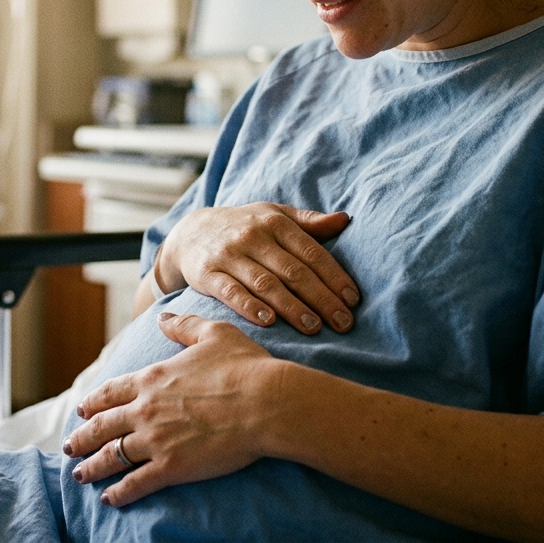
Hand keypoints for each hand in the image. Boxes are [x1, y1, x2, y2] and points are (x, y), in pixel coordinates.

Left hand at [64, 313, 282, 506]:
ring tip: (79, 476)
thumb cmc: (245, 367)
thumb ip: (183, 327)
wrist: (266, 402)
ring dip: (92, 467)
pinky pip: (136, 483)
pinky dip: (119, 492)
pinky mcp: (171, 466)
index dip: (94, 403)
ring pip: (112, 456)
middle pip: (103, 426)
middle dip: (82, 437)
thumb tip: (162, 319)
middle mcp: (146, 409)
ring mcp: (156, 439)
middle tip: (70, 446)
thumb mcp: (213, 334)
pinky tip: (109, 498)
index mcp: (153, 378)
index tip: (82, 411)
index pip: (112, 392)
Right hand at [157, 202, 357, 333]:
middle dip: (321, 299)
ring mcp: (230, 255)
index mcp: (275, 222)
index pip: (311, 252)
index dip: (334, 276)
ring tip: (314, 328)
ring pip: (266, 284)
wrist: (190, 231)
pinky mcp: (208, 273)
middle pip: (293, 271)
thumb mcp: (273, 215)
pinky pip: (231, 292)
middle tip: (343, 323)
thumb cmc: (243, 226)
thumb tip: (345, 219)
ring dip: (292, 307)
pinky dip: (250, 307)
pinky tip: (268, 322)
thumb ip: (308, 221)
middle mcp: (253, 237)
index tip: (353, 300)